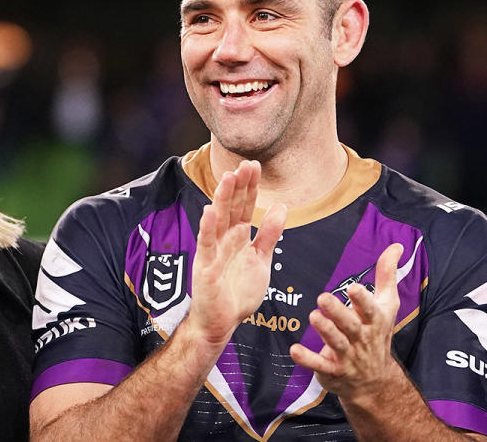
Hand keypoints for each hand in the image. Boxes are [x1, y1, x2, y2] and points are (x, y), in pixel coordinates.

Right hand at [188, 160, 286, 348]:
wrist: (221, 323)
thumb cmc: (238, 293)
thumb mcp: (261, 260)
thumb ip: (269, 234)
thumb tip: (282, 206)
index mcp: (238, 237)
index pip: (244, 206)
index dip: (249, 187)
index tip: (254, 165)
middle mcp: (224, 240)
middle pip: (232, 208)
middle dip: (238, 186)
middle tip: (246, 164)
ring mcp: (213, 252)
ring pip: (218, 221)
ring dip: (222, 199)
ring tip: (228, 178)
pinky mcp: (204, 267)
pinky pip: (206, 245)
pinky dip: (207, 228)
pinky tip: (209, 211)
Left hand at [289, 243, 404, 401]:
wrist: (375, 381)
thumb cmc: (377, 333)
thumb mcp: (387, 305)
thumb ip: (387, 274)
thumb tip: (397, 246)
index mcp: (374, 321)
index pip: (370, 309)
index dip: (362, 300)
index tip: (353, 287)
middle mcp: (361, 338)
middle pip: (350, 326)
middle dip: (338, 313)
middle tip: (322, 297)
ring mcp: (347, 356)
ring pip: (336, 343)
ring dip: (324, 331)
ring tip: (313, 316)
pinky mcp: (332, 370)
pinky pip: (319, 365)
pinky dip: (307, 359)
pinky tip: (294, 350)